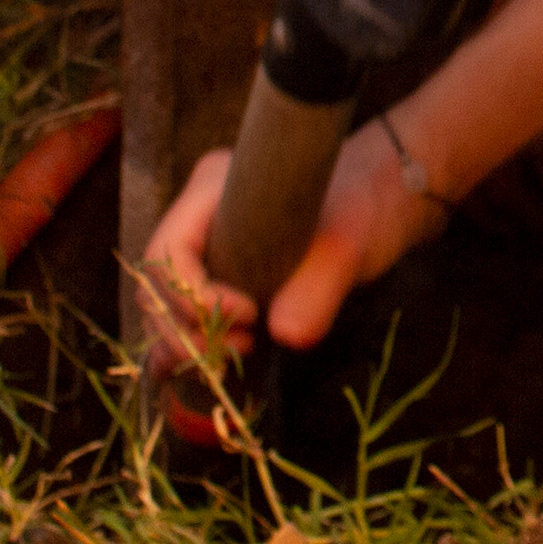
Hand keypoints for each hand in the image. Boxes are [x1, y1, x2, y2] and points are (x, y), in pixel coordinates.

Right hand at [140, 122, 449, 371]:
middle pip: (155, 286)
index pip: (167, 252)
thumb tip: (284, 333)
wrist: (387, 196)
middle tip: (243, 344)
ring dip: (189, 343)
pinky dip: (199, 346)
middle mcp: (197, 217)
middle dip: (184, 327)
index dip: (193, 295)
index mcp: (211, 188)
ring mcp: (205, 247)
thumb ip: (320, 287)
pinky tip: (235, 355)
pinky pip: (187, 319)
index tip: (250, 314)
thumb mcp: (349, 241)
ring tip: (244, 349)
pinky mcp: (221, 276)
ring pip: (164, 309)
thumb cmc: (366, 201)